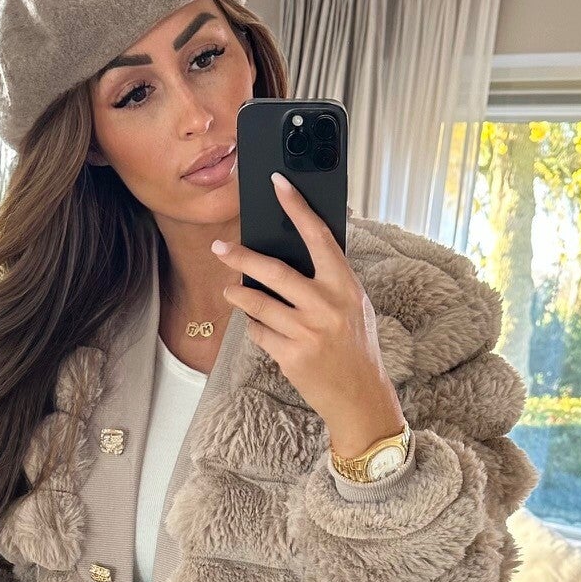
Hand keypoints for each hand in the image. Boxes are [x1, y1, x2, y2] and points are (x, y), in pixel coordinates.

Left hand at [211, 173, 406, 457]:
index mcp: (345, 286)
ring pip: (258, 304)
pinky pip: (260, 333)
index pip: (318, 236)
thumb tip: (293, 252)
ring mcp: (307, 332)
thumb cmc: (356, 347)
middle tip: (220, 248)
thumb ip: (329, 280)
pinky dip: (256, 327)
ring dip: (238, 295)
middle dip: (241, 257)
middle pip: (273, 271)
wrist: (360, 397)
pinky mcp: (291, 356)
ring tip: (231, 290)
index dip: (297, 207)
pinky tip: (262, 327)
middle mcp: (326, 306)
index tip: (277, 184)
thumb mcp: (354, 306)